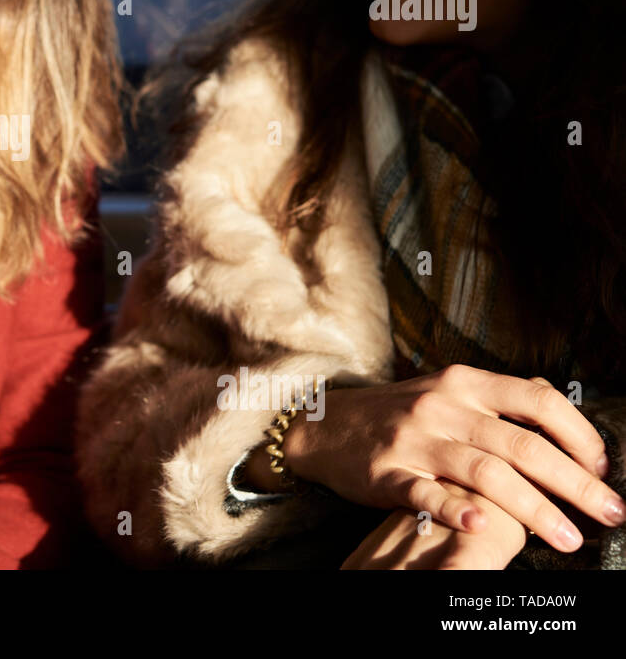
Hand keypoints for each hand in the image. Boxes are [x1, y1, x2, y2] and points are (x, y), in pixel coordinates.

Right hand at [281, 365, 625, 552]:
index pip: (539, 400)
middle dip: (575, 484)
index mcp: (464, 383)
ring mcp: (414, 440)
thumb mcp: (447, 391)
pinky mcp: (387, 473)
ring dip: (534, 509)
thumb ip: (498, 401)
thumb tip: (563, 420)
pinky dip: (457, 510)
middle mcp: (443, 407)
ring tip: (566, 539)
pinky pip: (426, 493)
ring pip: (486, 473)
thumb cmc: (397, 414)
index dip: (580, 436)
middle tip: (609, 513)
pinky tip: (483, 527)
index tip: (601, 469)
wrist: (325, 426)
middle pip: (523, 445)